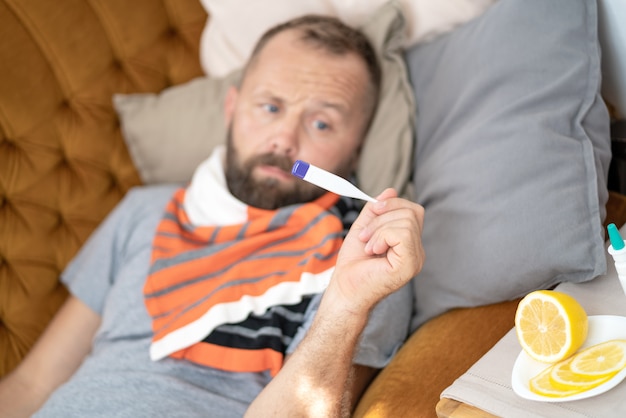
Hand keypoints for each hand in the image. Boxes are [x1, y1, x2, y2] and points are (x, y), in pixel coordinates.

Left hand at [329, 188, 424, 313]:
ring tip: (368, 245)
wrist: (345, 289)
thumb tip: (390, 190)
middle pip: (412, 211)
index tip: (373, 210)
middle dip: (383, 216)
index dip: (393, 204)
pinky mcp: (410, 265)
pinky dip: (382, 236)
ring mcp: (416, 259)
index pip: (413, 210)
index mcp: (409, 243)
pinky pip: (403, 234)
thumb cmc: (353, 264)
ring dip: (379, 228)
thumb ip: (376, 211)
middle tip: (365, 235)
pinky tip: (373, 251)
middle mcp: (417, 251)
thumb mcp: (364, 228)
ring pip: (406, 221)